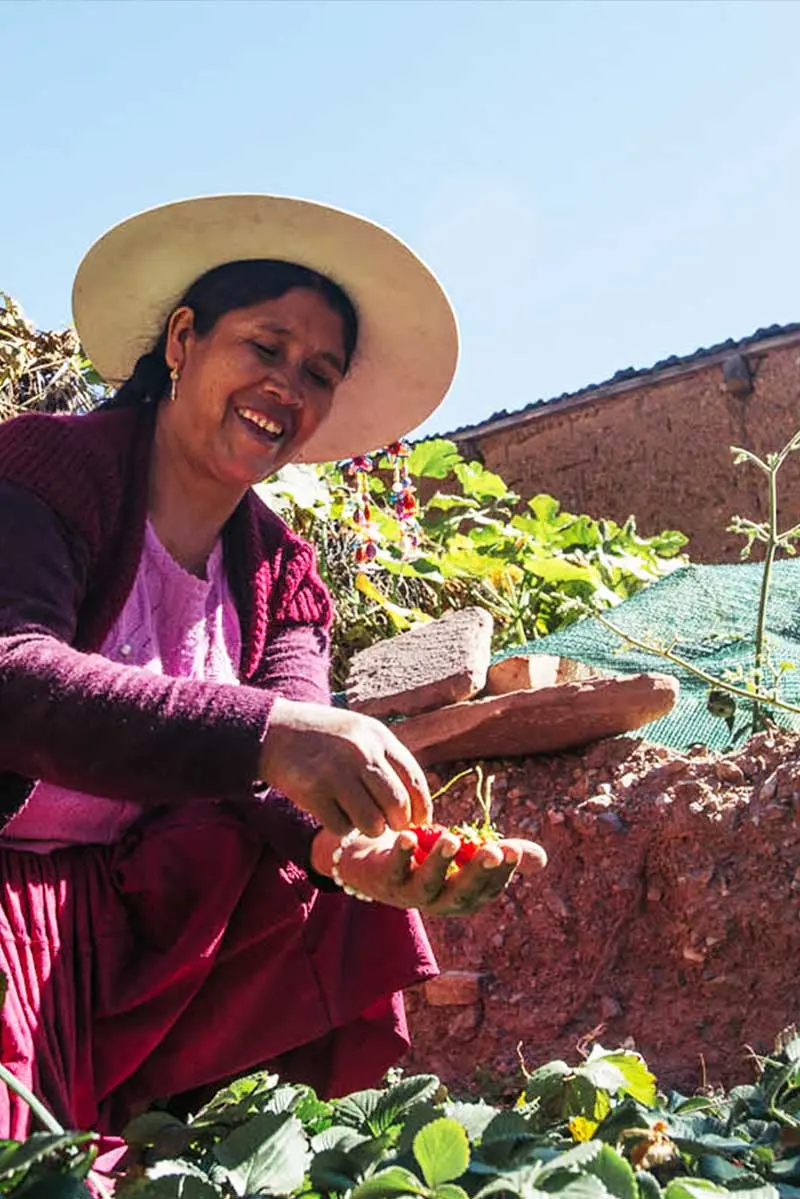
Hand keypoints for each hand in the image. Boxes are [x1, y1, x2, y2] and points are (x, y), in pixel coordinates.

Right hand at [259, 698, 430, 837]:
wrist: (275, 731)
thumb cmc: (323, 736)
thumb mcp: (359, 732)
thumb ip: (386, 758)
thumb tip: (417, 798)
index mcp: (377, 736)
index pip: (413, 778)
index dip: (421, 806)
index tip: (421, 820)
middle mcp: (360, 753)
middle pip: (397, 805)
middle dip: (398, 823)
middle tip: (390, 826)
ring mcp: (337, 773)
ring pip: (373, 822)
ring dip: (370, 829)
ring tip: (361, 820)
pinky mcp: (314, 793)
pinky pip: (342, 828)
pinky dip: (342, 828)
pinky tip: (335, 814)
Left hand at [311, 827, 546, 914]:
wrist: (377, 863)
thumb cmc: (432, 858)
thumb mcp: (468, 855)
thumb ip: (501, 855)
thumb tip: (541, 859)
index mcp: (465, 897)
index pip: (489, 888)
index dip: (503, 871)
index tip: (514, 848)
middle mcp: (440, 902)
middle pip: (462, 892)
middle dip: (478, 872)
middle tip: (494, 851)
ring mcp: (411, 894)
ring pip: (427, 885)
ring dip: (440, 863)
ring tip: (451, 839)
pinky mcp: (385, 880)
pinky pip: (393, 869)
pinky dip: (401, 853)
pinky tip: (409, 835)